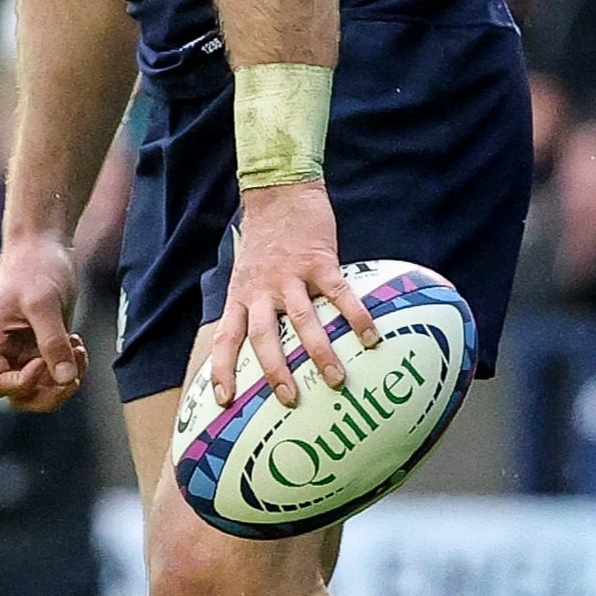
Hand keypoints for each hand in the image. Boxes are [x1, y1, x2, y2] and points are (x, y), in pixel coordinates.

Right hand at [0, 230, 89, 411]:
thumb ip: (53, 341)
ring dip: (63, 381)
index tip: (40, 362)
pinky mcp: (46, 344)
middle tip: (70, 374)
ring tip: (78, 350)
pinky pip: (57, 373)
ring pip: (41, 389)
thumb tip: (65, 380)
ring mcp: (26, 349)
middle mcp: (7, 350)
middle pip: (19, 396)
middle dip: (48, 393)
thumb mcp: (43, 303)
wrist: (44, 243)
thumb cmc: (35, 266)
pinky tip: (78, 342)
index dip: (20, 384)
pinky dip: (72, 367)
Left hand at [204, 178, 376, 407]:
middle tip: (289, 399)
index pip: (226, 338)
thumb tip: (273, 348)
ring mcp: (290, 276)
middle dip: (275, 370)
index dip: (223, 369)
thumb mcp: (247, 276)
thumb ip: (258, 307)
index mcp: (242, 296)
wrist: (279, 194)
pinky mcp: (319, 262)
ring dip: (319, 351)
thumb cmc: (265, 242)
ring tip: (335, 380)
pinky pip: (339, 294)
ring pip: (302, 320)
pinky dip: (356, 317)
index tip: (225, 401)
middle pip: (264, 336)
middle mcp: (261, 290)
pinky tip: (371, 339)